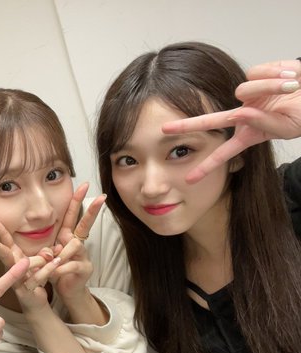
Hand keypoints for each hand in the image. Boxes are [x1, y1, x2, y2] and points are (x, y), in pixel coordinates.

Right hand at [0, 210, 61, 311]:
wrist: (35, 302)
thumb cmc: (34, 278)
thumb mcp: (40, 262)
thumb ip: (45, 253)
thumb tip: (50, 254)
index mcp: (14, 256)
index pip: (3, 237)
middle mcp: (11, 267)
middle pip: (3, 254)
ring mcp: (16, 280)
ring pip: (24, 265)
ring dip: (40, 262)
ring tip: (54, 258)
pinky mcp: (25, 290)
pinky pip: (37, 277)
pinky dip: (48, 270)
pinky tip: (56, 263)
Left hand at [50, 182, 105, 301]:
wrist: (66, 290)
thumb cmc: (56, 270)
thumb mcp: (47, 258)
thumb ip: (46, 252)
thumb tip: (48, 254)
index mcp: (67, 236)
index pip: (72, 215)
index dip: (77, 200)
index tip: (83, 185)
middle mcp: (77, 243)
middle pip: (85, 224)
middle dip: (92, 210)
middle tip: (101, 197)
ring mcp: (83, 256)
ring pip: (74, 247)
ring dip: (61, 254)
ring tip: (51, 263)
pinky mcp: (84, 269)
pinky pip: (72, 265)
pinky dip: (61, 269)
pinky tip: (55, 273)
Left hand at [163, 59, 300, 182]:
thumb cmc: (300, 114)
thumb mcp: (283, 126)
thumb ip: (261, 122)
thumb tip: (240, 112)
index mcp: (249, 134)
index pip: (224, 152)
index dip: (207, 166)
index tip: (189, 179)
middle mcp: (243, 115)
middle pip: (210, 121)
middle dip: (187, 125)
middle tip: (164, 129)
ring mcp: (247, 97)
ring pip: (243, 90)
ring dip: (269, 87)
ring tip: (290, 87)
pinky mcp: (254, 76)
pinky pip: (256, 73)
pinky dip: (274, 75)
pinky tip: (288, 77)